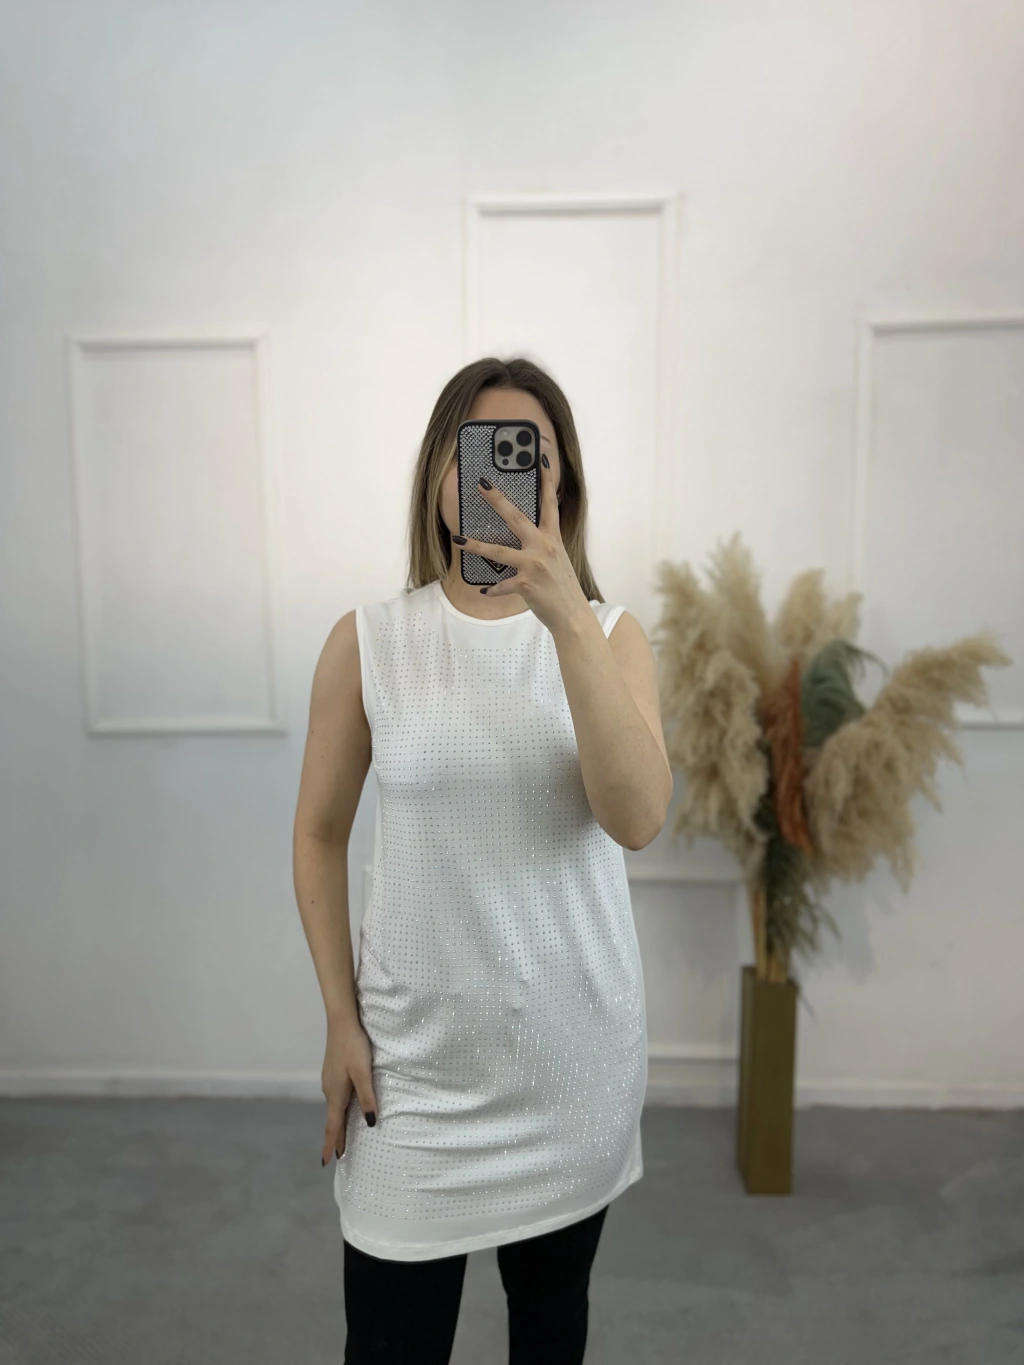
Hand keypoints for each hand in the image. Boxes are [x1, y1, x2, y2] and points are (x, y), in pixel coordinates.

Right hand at [321, 1019, 377, 1164]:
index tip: (326, 1162)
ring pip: (334, 1107)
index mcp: (336, 1093)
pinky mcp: (333, 1071)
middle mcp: (330, 1089)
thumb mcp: (363, 1072)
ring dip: (337, 1123)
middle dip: (335, 1137)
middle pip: (333, 1119)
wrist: (341, 1021)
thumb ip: (367, 1097)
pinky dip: (339, 1109)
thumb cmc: (353, 1046)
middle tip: (338, 1155)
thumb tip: (370, 1123)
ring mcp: (330, 1080)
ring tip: (342, 1136)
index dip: (331, 1144)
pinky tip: (345, 1107)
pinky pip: (336, 1097)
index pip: (332, 1126)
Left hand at [456, 453, 589, 635]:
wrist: (572, 615)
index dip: (546, 480)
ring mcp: (534, 565)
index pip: (550, 503)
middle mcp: (544, 547)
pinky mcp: (526, 584)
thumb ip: (543, 545)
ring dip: (476, 546)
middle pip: (516, 517)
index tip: (539, 458)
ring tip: (458, 540)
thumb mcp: (557, 559)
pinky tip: (484, 590)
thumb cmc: (562, 587)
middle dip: (497, 499)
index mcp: (553, 538)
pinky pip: (501, 584)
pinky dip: (492, 588)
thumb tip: (525, 535)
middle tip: (481, 485)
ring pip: (498, 551)